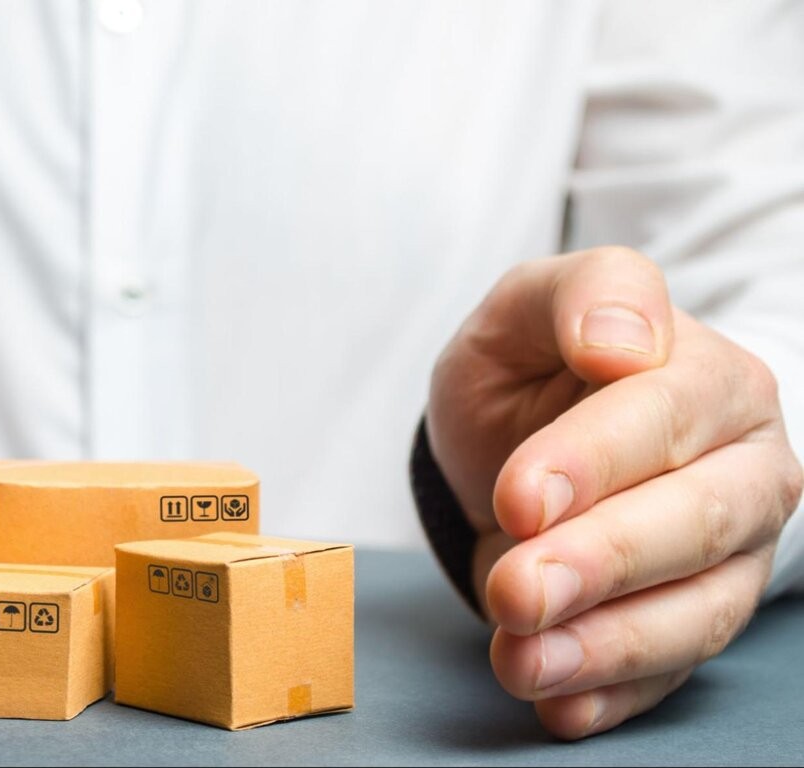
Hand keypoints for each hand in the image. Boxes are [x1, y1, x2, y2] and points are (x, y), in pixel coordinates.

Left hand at [427, 247, 802, 738]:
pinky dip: (616, 694)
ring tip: (519, 663)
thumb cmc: (536, 371)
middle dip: (602, 564)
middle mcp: (743, 465)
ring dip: (606, 646)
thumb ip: (579, 295)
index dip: (591, 462)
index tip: (518, 499)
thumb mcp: (527, 309)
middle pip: (695, 521)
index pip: (662, 417)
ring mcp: (735, 553)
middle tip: (515, 592)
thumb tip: (621, 343)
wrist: (533, 442)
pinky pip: (674, 670)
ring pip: (698, 609)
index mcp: (707, 374)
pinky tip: (558, 705)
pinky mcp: (699, 615)